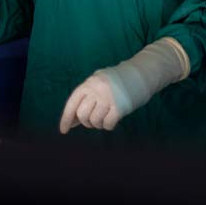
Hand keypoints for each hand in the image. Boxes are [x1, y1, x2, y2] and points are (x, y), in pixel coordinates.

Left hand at [59, 38, 188, 134]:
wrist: (141, 74)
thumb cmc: (118, 81)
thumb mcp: (98, 82)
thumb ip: (85, 98)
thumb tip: (72, 120)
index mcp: (89, 83)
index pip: (72, 104)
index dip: (66, 119)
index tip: (63, 131)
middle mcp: (97, 90)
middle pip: (82, 116)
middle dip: (86, 122)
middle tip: (94, 120)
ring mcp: (109, 98)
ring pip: (94, 121)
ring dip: (99, 124)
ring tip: (105, 117)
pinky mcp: (120, 107)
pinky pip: (107, 124)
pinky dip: (108, 126)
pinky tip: (113, 120)